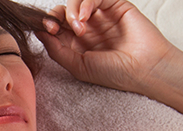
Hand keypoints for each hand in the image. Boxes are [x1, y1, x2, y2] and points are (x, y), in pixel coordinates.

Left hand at [37, 0, 176, 94]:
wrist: (144, 69)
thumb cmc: (113, 72)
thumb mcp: (78, 66)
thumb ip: (57, 50)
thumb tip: (38, 32)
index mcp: (76, 43)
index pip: (55, 27)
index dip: (47, 24)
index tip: (46, 29)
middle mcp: (87, 27)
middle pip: (63, 11)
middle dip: (55, 16)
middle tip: (55, 27)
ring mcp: (101, 15)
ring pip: (77, 1)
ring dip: (71, 10)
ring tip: (78, 27)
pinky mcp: (116, 4)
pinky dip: (86, 2)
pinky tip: (85, 17)